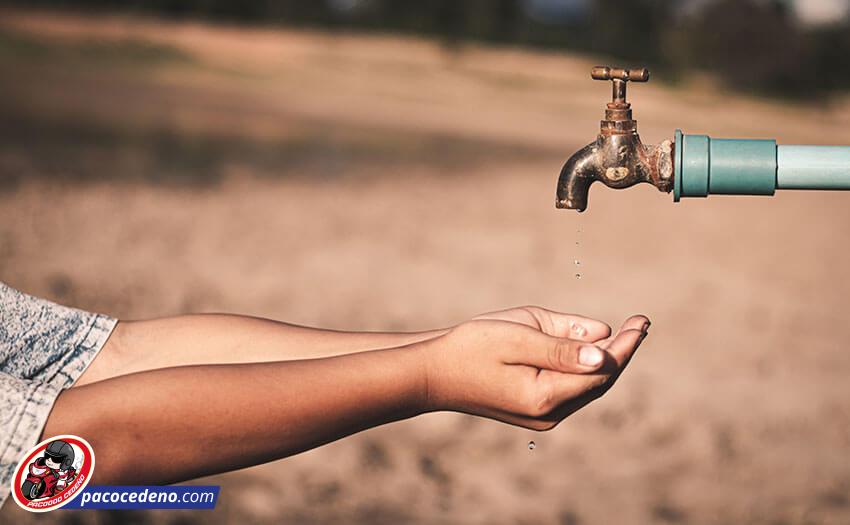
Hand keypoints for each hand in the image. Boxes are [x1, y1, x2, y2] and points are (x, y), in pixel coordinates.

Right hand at [421, 306, 648, 429]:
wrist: (433, 374)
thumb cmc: (471, 347)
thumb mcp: (518, 334)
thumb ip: (562, 343)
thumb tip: (604, 349)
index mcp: (545, 395)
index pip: (602, 370)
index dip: (625, 345)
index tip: (642, 321)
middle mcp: (549, 414)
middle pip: (600, 382)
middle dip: (622, 352)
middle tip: (640, 323)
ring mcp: (542, 417)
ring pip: (588, 387)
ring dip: (606, 360)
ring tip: (625, 332)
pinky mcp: (535, 412)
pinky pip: (572, 389)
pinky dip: (585, 368)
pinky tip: (593, 349)